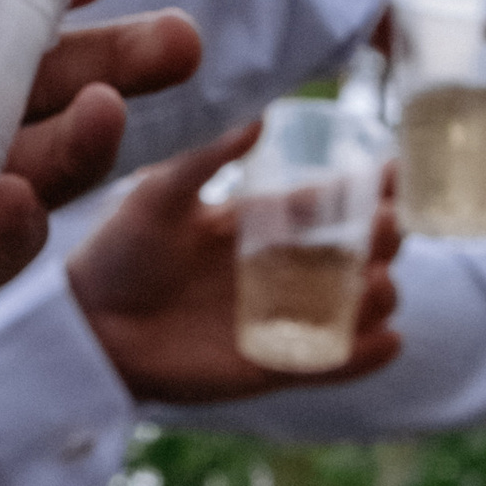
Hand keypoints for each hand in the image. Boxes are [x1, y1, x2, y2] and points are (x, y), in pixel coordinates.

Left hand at [69, 128, 402, 406]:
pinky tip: (387, 340)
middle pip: (360, 250)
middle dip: (384, 238)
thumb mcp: (160, 195)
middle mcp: (282, 267)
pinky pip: (335, 362)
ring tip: (372, 288)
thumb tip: (260, 119)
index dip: (374, 186)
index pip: (335, 200)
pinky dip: (366, 355)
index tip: (397, 174)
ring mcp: (283, 317)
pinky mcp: (275, 366)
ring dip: (378, 296)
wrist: (88, 326)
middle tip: (382, 231)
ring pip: (357, 306)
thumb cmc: (119, 252)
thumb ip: (207, 159)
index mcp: (262, 221)